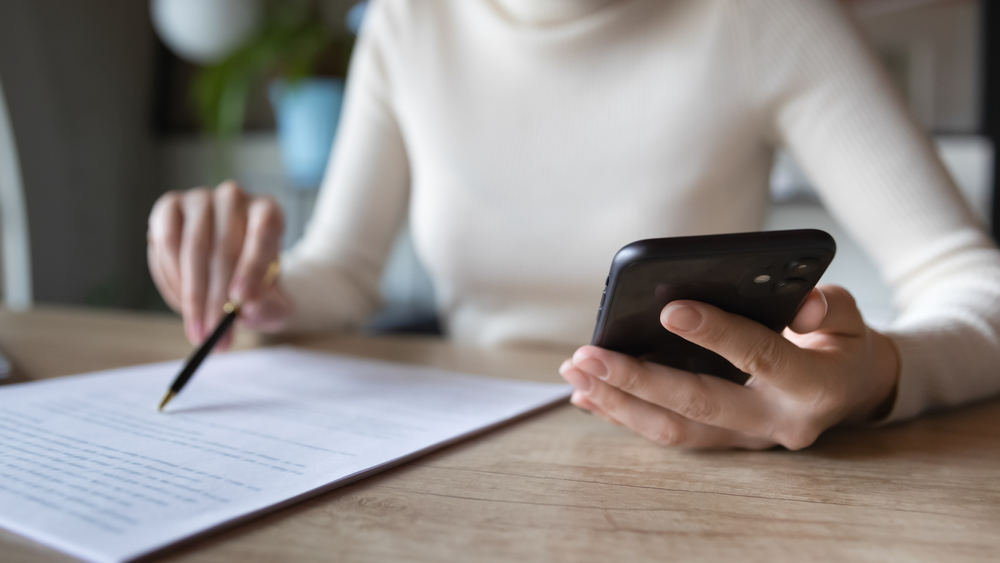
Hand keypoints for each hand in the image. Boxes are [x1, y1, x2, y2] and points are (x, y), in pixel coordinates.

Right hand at [147, 181, 292, 345]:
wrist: (230, 269)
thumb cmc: (256, 284)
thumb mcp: (274, 303)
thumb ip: (270, 309)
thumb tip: (249, 311)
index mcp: (269, 212)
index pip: (264, 231)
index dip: (251, 266)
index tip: (241, 301)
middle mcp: (235, 198)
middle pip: (225, 247)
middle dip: (217, 298)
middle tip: (214, 333)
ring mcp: (200, 198)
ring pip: (193, 247)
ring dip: (192, 295)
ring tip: (198, 328)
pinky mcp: (170, 206)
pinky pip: (166, 241)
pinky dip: (171, 277)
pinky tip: (182, 301)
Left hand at [559, 285, 899, 449]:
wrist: (855, 392)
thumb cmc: (844, 344)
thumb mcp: (852, 318)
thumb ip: (832, 307)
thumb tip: (803, 303)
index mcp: (813, 385)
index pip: (759, 356)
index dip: (715, 333)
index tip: (669, 308)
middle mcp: (776, 421)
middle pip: (697, 405)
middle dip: (636, 380)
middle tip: (588, 355)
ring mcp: (748, 439)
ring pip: (675, 429)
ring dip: (619, 402)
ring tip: (576, 373)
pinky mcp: (725, 441)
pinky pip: (669, 433)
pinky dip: (626, 415)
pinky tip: (589, 395)